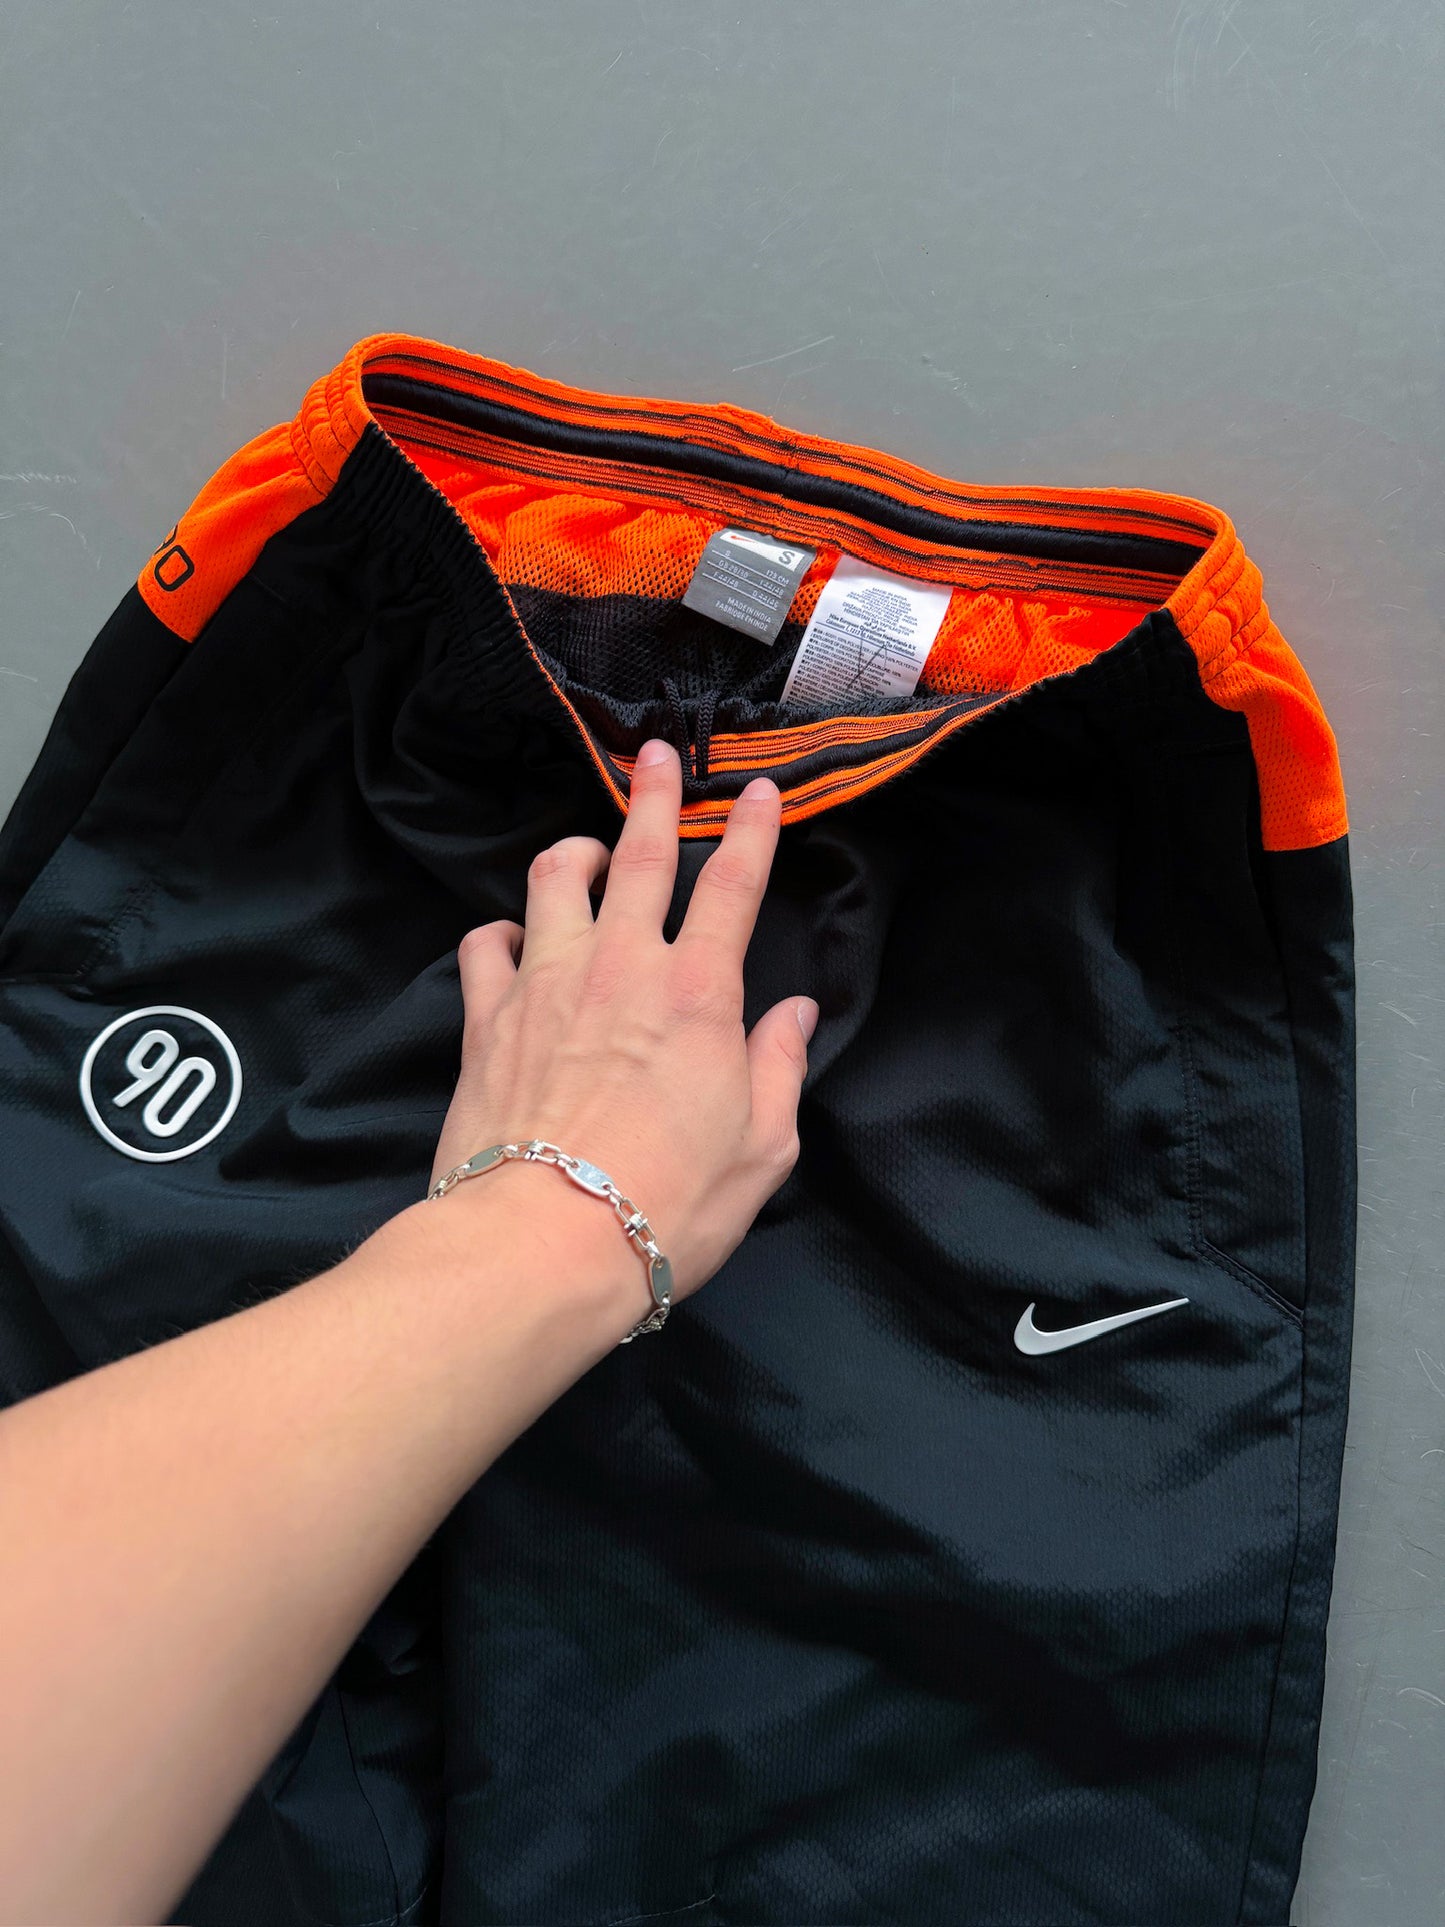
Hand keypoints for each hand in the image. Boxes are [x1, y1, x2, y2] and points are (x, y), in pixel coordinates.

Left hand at [429, 740, 817, 1300]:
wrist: (543, 1244)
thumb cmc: (668, 1205)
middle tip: (659, 753)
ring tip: (586, 850)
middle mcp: (620, 966)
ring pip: (553, 878)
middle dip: (654, 795)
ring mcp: (545, 983)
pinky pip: (485, 942)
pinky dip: (503, 931)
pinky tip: (513, 940)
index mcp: (699, 993)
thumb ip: (779, 1069)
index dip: (749, 831)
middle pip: (639, 854)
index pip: (732, 887)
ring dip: (574, 852)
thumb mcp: (762, 1151)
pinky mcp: (485, 1017)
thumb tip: (794, 1014)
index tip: (756, 790)